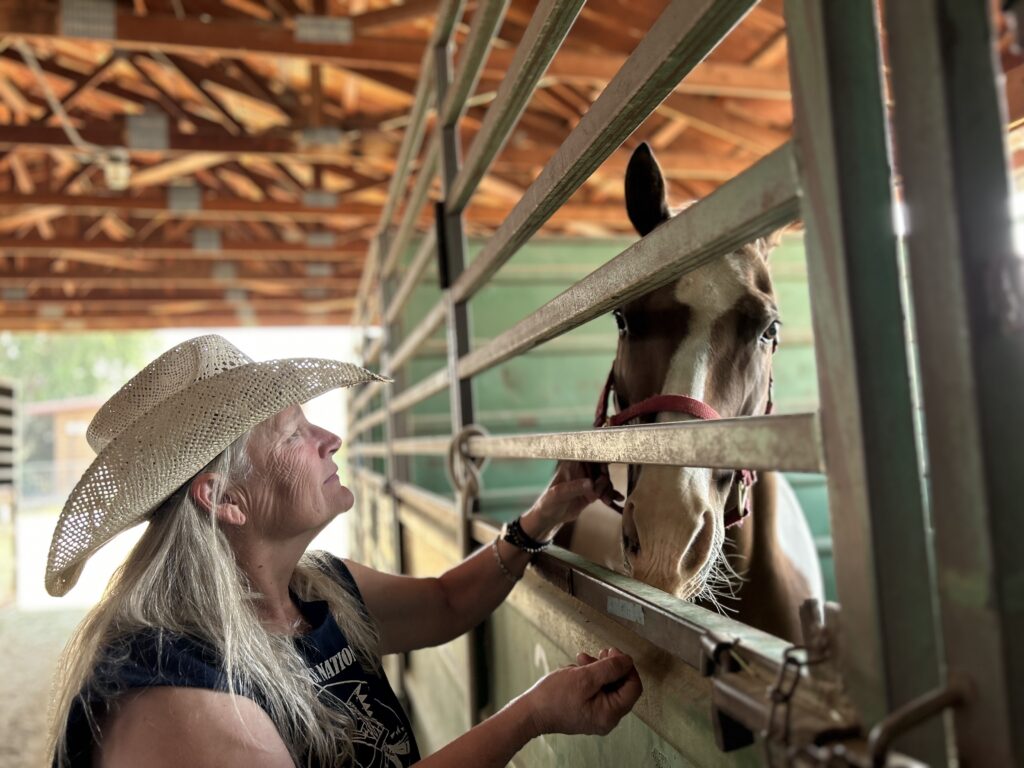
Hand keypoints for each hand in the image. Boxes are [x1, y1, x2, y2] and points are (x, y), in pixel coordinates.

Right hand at [522, 648, 642, 736]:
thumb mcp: (584, 677)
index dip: (627, 667)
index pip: (633, 687)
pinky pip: (596, 692)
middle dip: (610, 667)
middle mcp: (607, 718)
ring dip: (598, 669)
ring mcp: (596, 716)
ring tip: (582, 659)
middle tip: (600, 653)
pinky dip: (590, 678)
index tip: (614, 653)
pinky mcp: (587, 711)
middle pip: (621, 686)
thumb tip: (627, 661)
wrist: (530, 712)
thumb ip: (610, 668)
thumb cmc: (554, 697)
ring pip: (608, 687)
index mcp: (610, 713)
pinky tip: (577, 669)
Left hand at [524, 462, 623, 533]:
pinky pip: (605, 490)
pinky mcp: (591, 492)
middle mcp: (580, 470)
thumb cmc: (548, 502)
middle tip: (602, 489)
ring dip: (608, 489)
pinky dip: (611, 494)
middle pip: (600, 467)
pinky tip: (617, 499)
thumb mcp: (559, 494)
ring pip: (604, 480)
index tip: (607, 462)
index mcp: (571, 464)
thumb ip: (574, 487)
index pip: (587, 454)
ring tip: (607, 500)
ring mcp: (586, 481)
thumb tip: (591, 483)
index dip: (598, 456)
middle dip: (605, 478)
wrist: (549, 519)